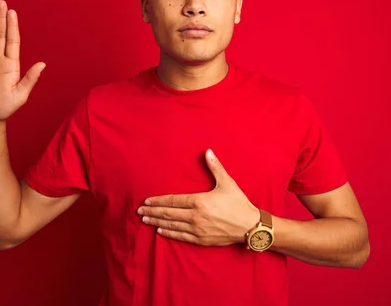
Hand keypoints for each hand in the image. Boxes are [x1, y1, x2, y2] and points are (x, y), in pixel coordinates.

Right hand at [0, 0, 45, 123]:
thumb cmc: (5, 108)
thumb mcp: (21, 94)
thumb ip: (30, 79)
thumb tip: (43, 65)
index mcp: (12, 65)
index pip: (13, 41)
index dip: (12, 26)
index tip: (12, 12)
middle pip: (0, 35)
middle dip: (1, 19)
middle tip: (1, 2)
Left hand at [137, 149, 259, 245]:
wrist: (250, 226)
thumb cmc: (239, 203)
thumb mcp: (227, 183)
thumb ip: (215, 167)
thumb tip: (208, 151)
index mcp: (199, 201)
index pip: (173, 201)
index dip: (158, 201)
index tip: (147, 201)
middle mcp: (195, 216)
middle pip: (168, 214)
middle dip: (152, 212)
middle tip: (140, 211)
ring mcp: (197, 229)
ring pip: (171, 226)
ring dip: (157, 222)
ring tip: (145, 220)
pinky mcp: (201, 239)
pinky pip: (180, 236)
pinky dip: (169, 233)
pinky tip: (161, 231)